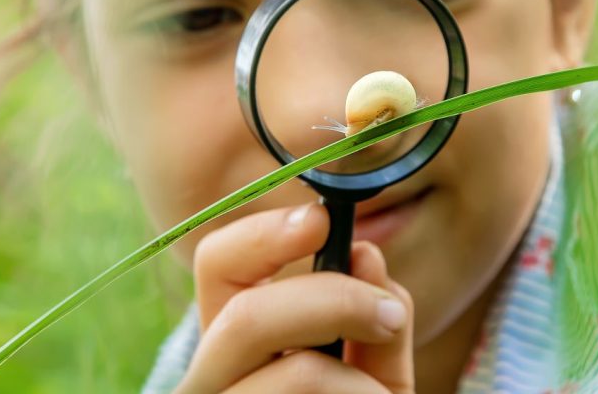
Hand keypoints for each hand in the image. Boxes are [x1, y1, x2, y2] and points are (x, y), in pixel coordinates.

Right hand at [174, 203, 415, 392]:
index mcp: (233, 345)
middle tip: (388, 315)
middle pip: (247, 316)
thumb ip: (374, 322)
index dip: (264, 234)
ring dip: (361, 382)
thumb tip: (367, 252)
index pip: (218, 266)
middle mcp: (209, 383)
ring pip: (296, 376)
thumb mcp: (377, 380)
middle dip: (333, 300)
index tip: (321, 220)